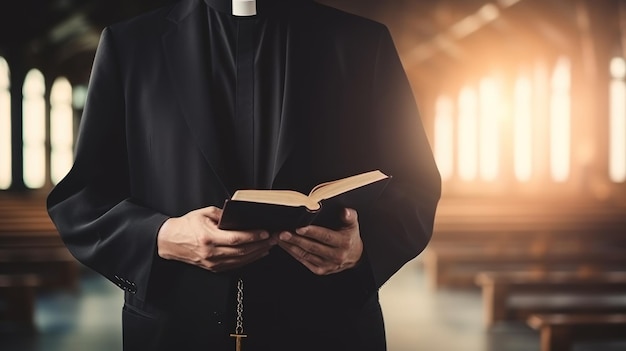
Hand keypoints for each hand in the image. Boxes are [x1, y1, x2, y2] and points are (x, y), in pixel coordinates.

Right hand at [157, 206, 276, 271]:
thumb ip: (223, 215)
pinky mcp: (214, 268)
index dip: (253, 236)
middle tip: (274, 238)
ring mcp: (213, 263)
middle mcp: (211, 253)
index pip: (236, 239)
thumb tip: (240, 217)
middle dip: (261, 245)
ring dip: (258, 253)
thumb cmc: (186, 226)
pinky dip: (249, 259)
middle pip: (242, 251)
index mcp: (209, 238)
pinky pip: (236, 265)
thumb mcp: (204, 213)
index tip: (265, 232)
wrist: (170, 241)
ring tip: (270, 245)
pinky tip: (258, 253)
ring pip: (241, 260)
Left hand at [277, 208, 362, 274]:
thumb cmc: (351, 237)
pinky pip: (304, 261)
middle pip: (312, 247)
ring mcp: (327, 265)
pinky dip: (293, 253)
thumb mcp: (353, 225)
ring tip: (279, 238)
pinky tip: (285, 246)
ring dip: (290, 246)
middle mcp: (335, 256)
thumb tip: (345, 211)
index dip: (311, 232)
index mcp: (343, 243)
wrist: (356, 256)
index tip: (299, 227)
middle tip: (282, 232)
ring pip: (305, 255)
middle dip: (295, 239)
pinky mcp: (320, 270)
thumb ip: (349, 216)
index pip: (325, 237)